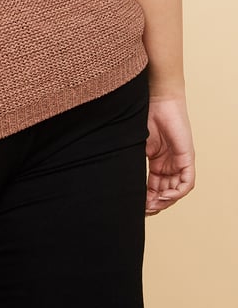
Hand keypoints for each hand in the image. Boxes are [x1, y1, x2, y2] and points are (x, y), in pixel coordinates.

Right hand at [145, 94, 194, 215]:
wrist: (155, 97)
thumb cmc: (143, 113)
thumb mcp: (136, 143)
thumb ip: (133, 160)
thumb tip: (119, 177)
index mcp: (158, 160)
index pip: (155, 186)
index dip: (147, 198)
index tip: (137, 205)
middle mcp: (170, 163)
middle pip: (166, 191)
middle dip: (156, 203)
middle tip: (144, 210)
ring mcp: (179, 160)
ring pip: (176, 190)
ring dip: (165, 200)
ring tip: (152, 205)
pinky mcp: (187, 156)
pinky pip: (186, 182)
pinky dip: (176, 192)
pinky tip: (164, 196)